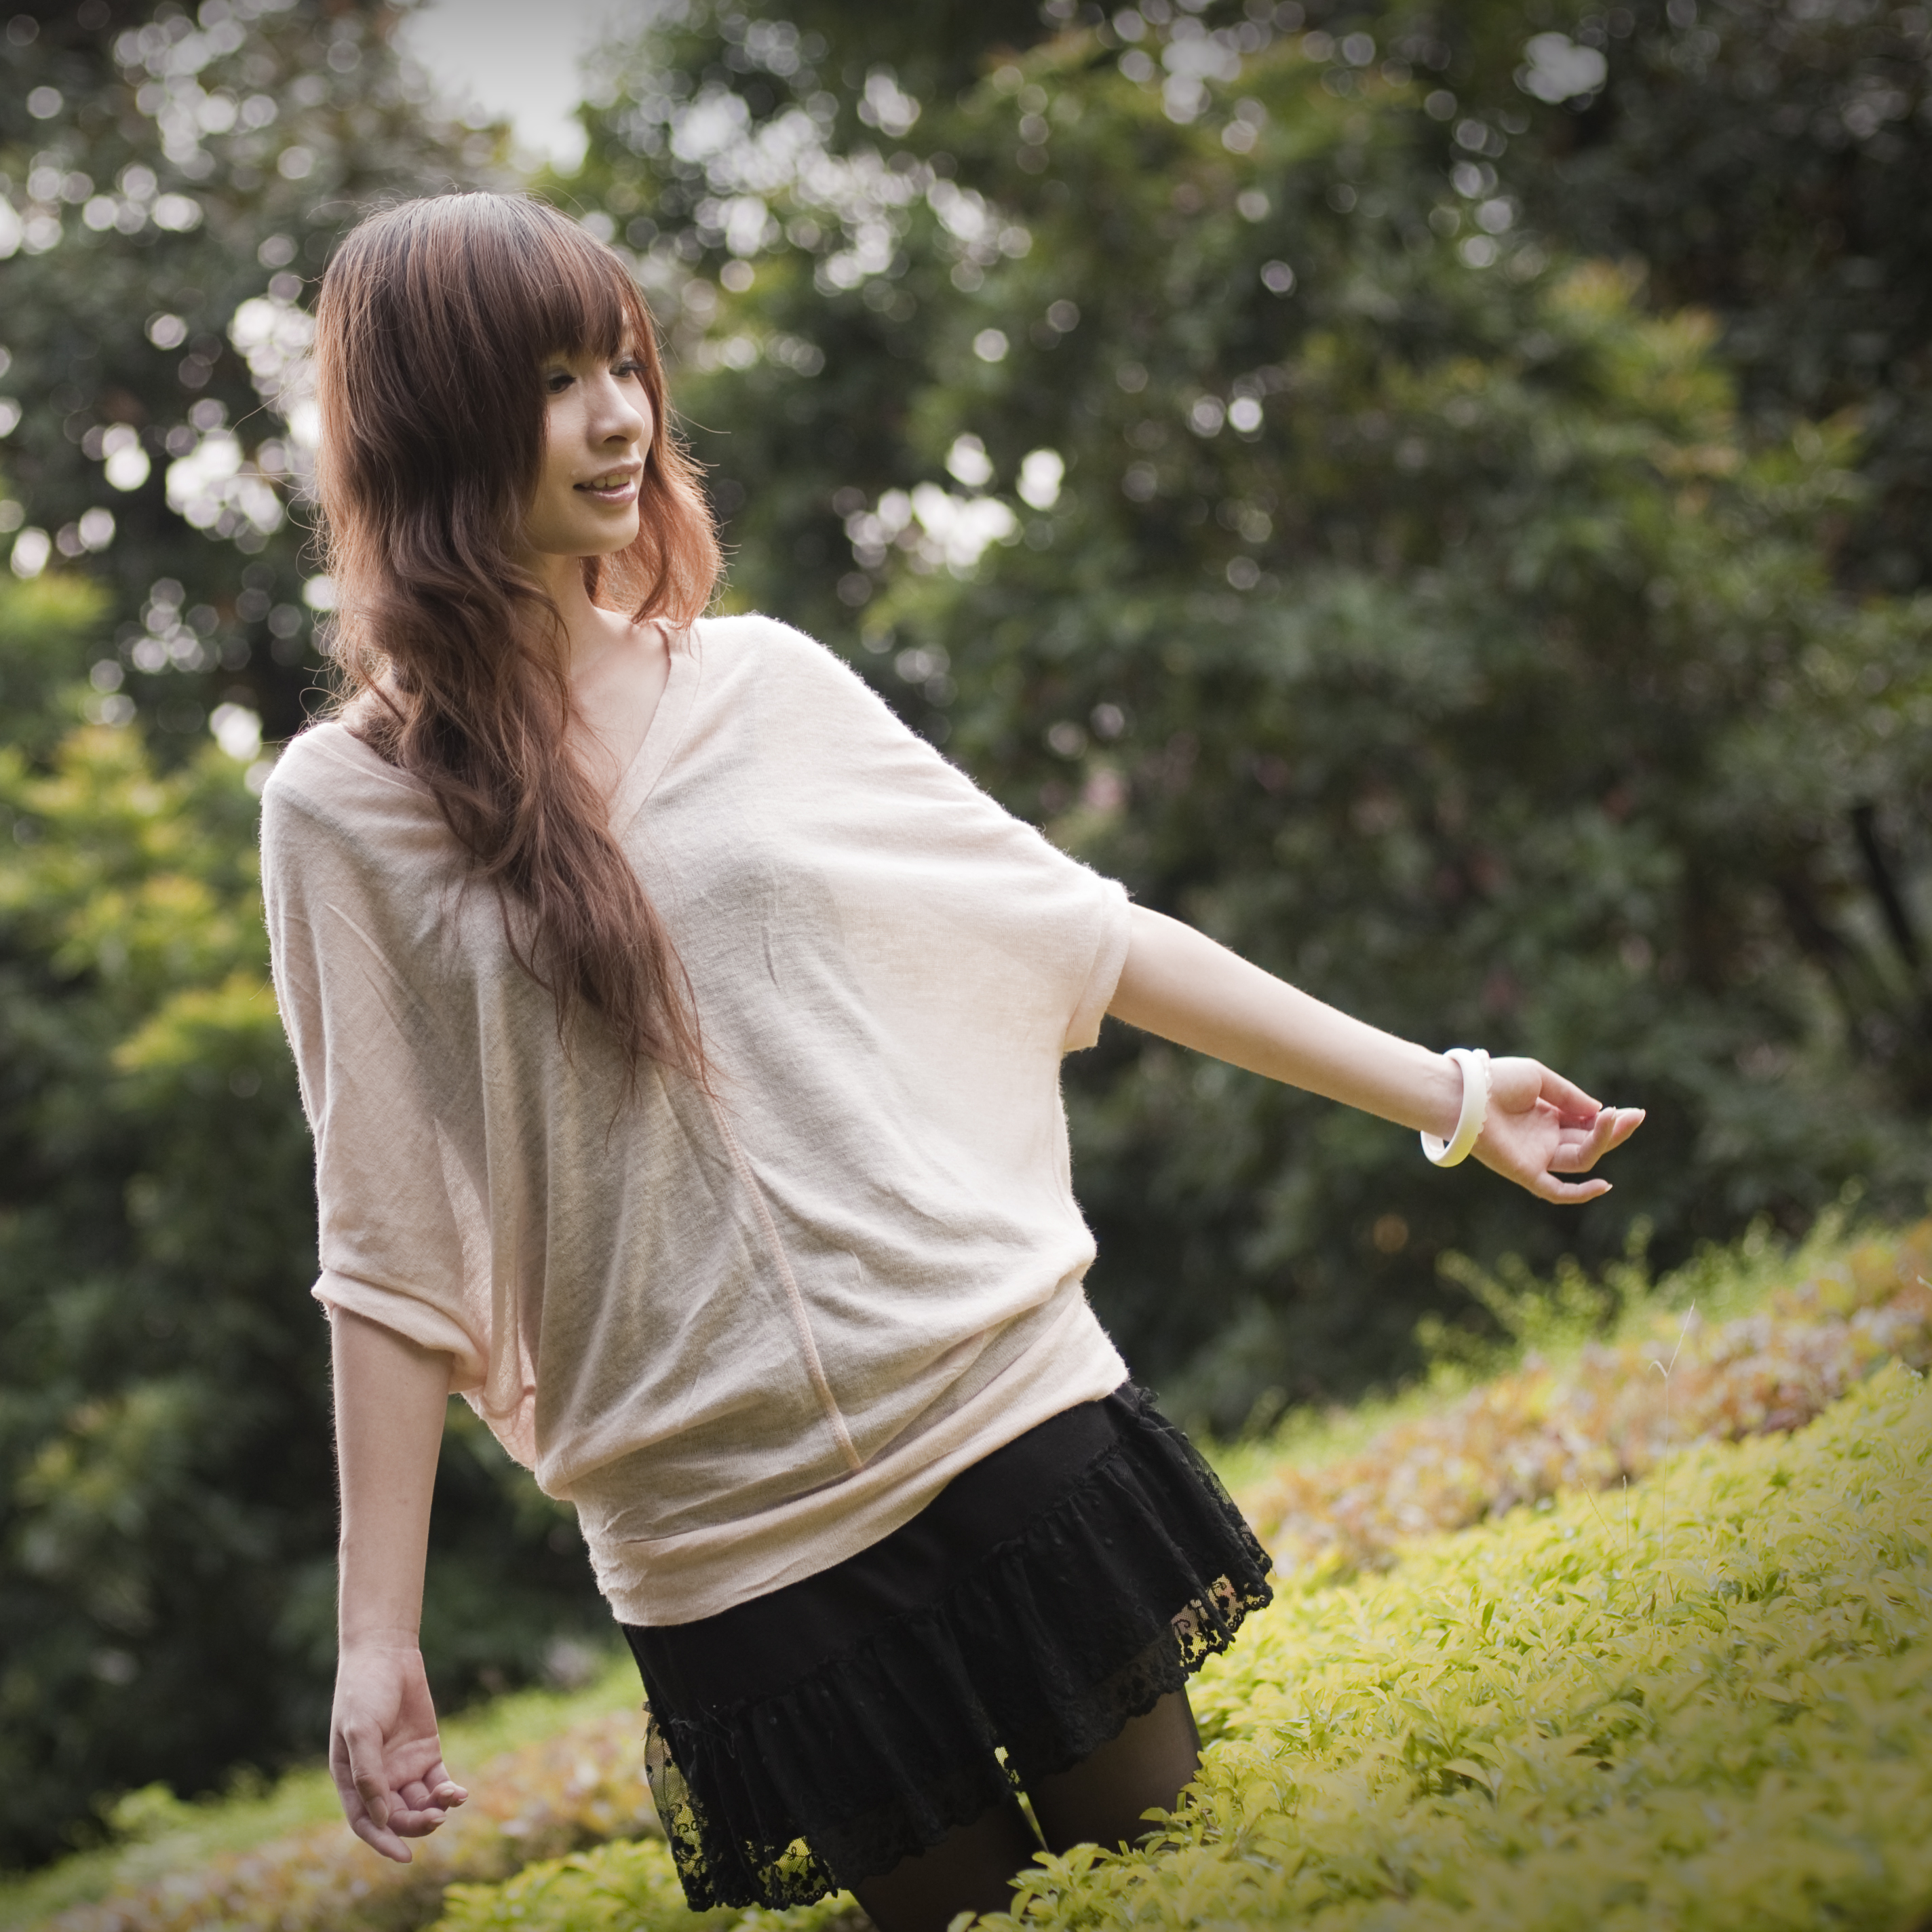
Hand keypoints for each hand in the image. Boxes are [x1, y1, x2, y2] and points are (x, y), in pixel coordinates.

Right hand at [329, 1639, 467, 1861]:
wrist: (387, 1655)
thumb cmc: (364, 1692)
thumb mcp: (360, 1732)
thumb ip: (369, 1774)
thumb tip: (382, 1819)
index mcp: (351, 1780)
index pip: (366, 1823)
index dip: (383, 1842)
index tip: (404, 1857)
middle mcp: (377, 1779)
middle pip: (396, 1817)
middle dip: (415, 1824)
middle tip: (434, 1819)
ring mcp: (403, 1767)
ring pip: (419, 1804)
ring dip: (434, 1810)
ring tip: (451, 1800)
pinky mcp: (427, 1753)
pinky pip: (438, 1783)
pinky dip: (449, 1792)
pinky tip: (460, 1794)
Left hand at [1473, 1056, 1643, 1202]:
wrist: (1464, 1093)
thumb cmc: (1495, 1080)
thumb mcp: (1539, 1079)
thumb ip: (1569, 1096)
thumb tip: (1599, 1110)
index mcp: (1546, 1116)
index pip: (1585, 1125)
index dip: (1607, 1120)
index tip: (1628, 1111)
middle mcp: (1543, 1139)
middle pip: (1588, 1143)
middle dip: (1613, 1131)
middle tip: (1636, 1116)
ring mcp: (1535, 1156)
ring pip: (1580, 1158)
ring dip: (1602, 1142)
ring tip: (1616, 1120)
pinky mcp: (1525, 1172)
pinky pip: (1555, 1190)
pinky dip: (1579, 1193)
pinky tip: (1604, 1185)